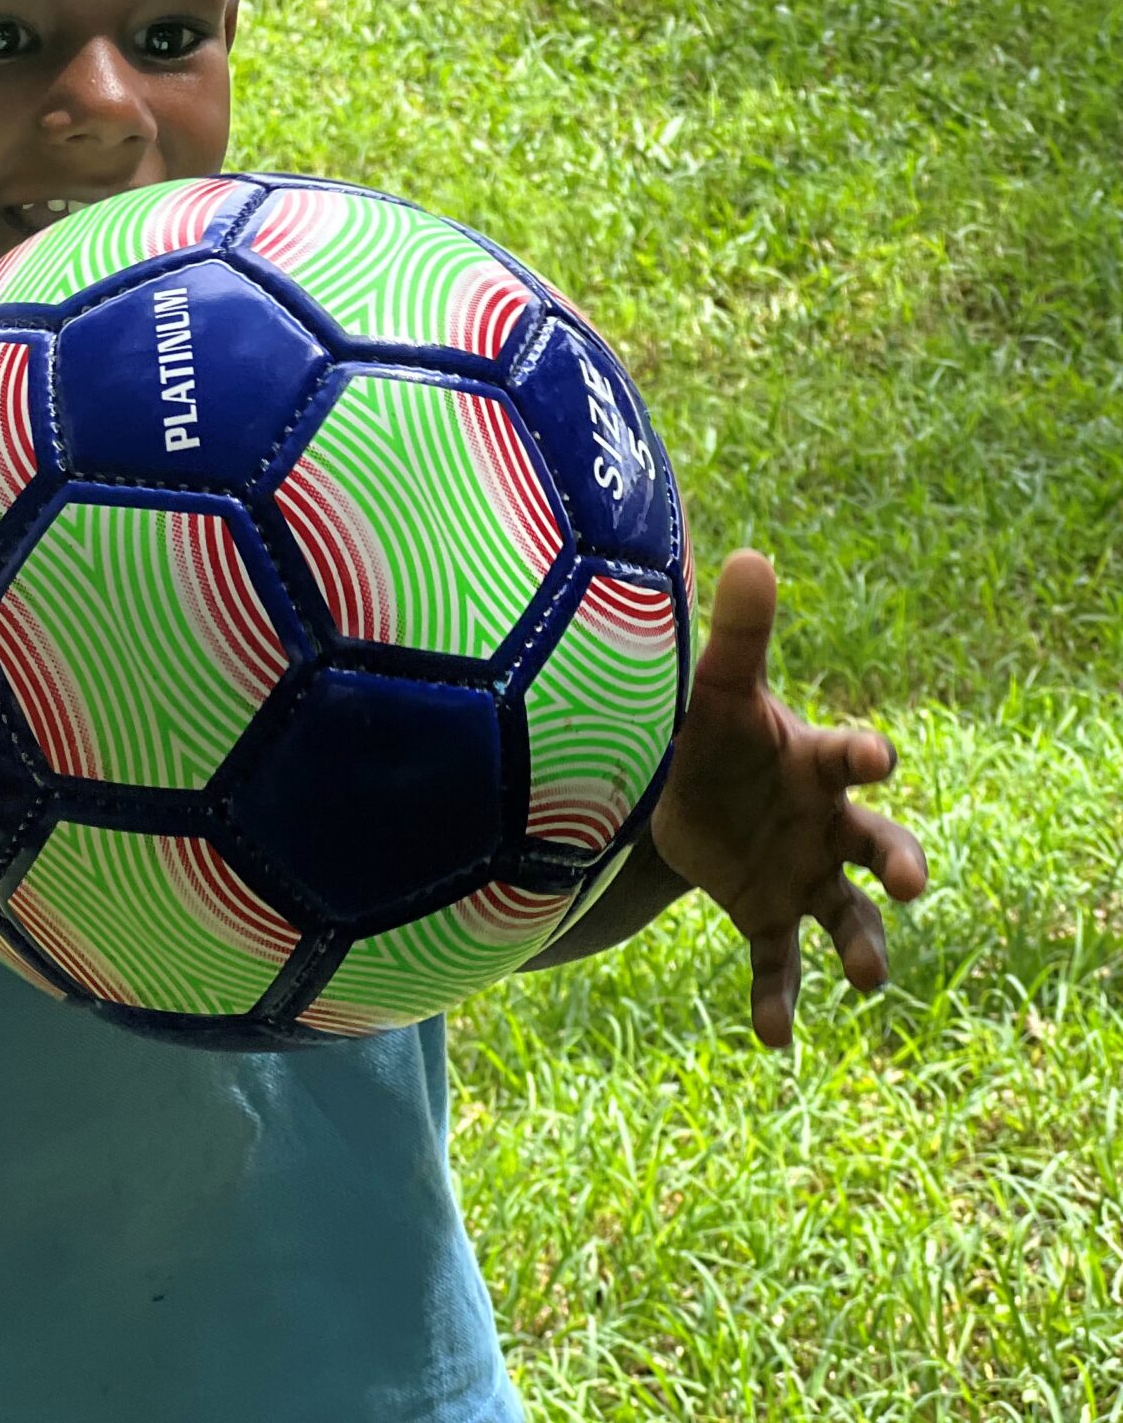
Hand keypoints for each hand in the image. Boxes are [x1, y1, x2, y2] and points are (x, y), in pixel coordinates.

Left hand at [650, 549, 929, 1046]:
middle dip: (900, 860)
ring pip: (847, 916)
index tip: (879, 756)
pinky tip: (773, 1038)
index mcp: (816, 761)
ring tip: (871, 979)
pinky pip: (778, 962)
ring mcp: (802, 874)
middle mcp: (826, 823)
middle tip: (913, 880)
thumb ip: (737, 635)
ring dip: (864, 946)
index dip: (865, 755)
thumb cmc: (711, 730)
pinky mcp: (766, 914)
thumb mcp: (714, 689)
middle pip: (878, 843)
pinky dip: (778, 998)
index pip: (850, 755)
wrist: (680, 787)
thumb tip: (749, 555)